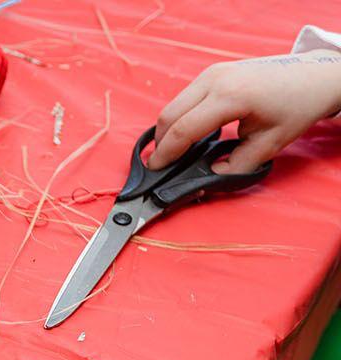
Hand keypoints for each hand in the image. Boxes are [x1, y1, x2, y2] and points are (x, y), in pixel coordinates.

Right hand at [150, 51, 340, 173]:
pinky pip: (185, 97)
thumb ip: (235, 166)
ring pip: (174, 105)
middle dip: (160, 143)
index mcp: (231, 97)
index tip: (155, 171)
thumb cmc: (296, 106)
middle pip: (169, 115)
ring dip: (169, 130)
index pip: (184, 129)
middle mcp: (216, 79)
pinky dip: (179, 117)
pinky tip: (187, 133)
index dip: (165, 154)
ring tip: (173, 152)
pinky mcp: (214, 72)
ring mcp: (213, 72)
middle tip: (159, 165)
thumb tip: (208, 176)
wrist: (315, 76)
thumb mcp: (268, 145)